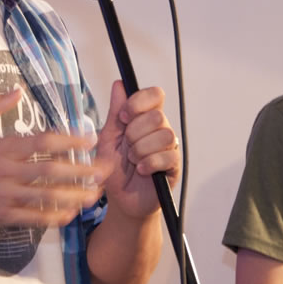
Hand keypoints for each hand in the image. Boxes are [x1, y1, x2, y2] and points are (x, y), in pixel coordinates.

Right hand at [0, 90, 106, 227]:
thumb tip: (16, 90)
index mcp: (4, 148)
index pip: (43, 142)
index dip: (69, 141)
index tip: (90, 140)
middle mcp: (6, 171)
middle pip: (51, 170)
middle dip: (81, 171)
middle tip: (103, 172)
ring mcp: (4, 195)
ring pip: (46, 196)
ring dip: (73, 197)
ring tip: (93, 196)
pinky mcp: (1, 215)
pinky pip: (32, 218)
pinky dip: (52, 217)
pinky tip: (69, 215)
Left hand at [94, 81, 180, 218]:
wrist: (121, 199)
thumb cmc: (115, 169)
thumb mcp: (108, 138)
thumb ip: (115, 112)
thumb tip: (119, 84)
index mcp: (144, 118)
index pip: (155, 95)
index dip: (139, 102)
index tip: (123, 117)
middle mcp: (159, 129)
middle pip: (158, 116)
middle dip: (135, 132)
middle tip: (127, 146)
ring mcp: (169, 147)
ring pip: (165, 135)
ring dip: (141, 149)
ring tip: (133, 161)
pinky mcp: (174, 166)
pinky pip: (168, 156)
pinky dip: (149, 163)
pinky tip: (141, 170)